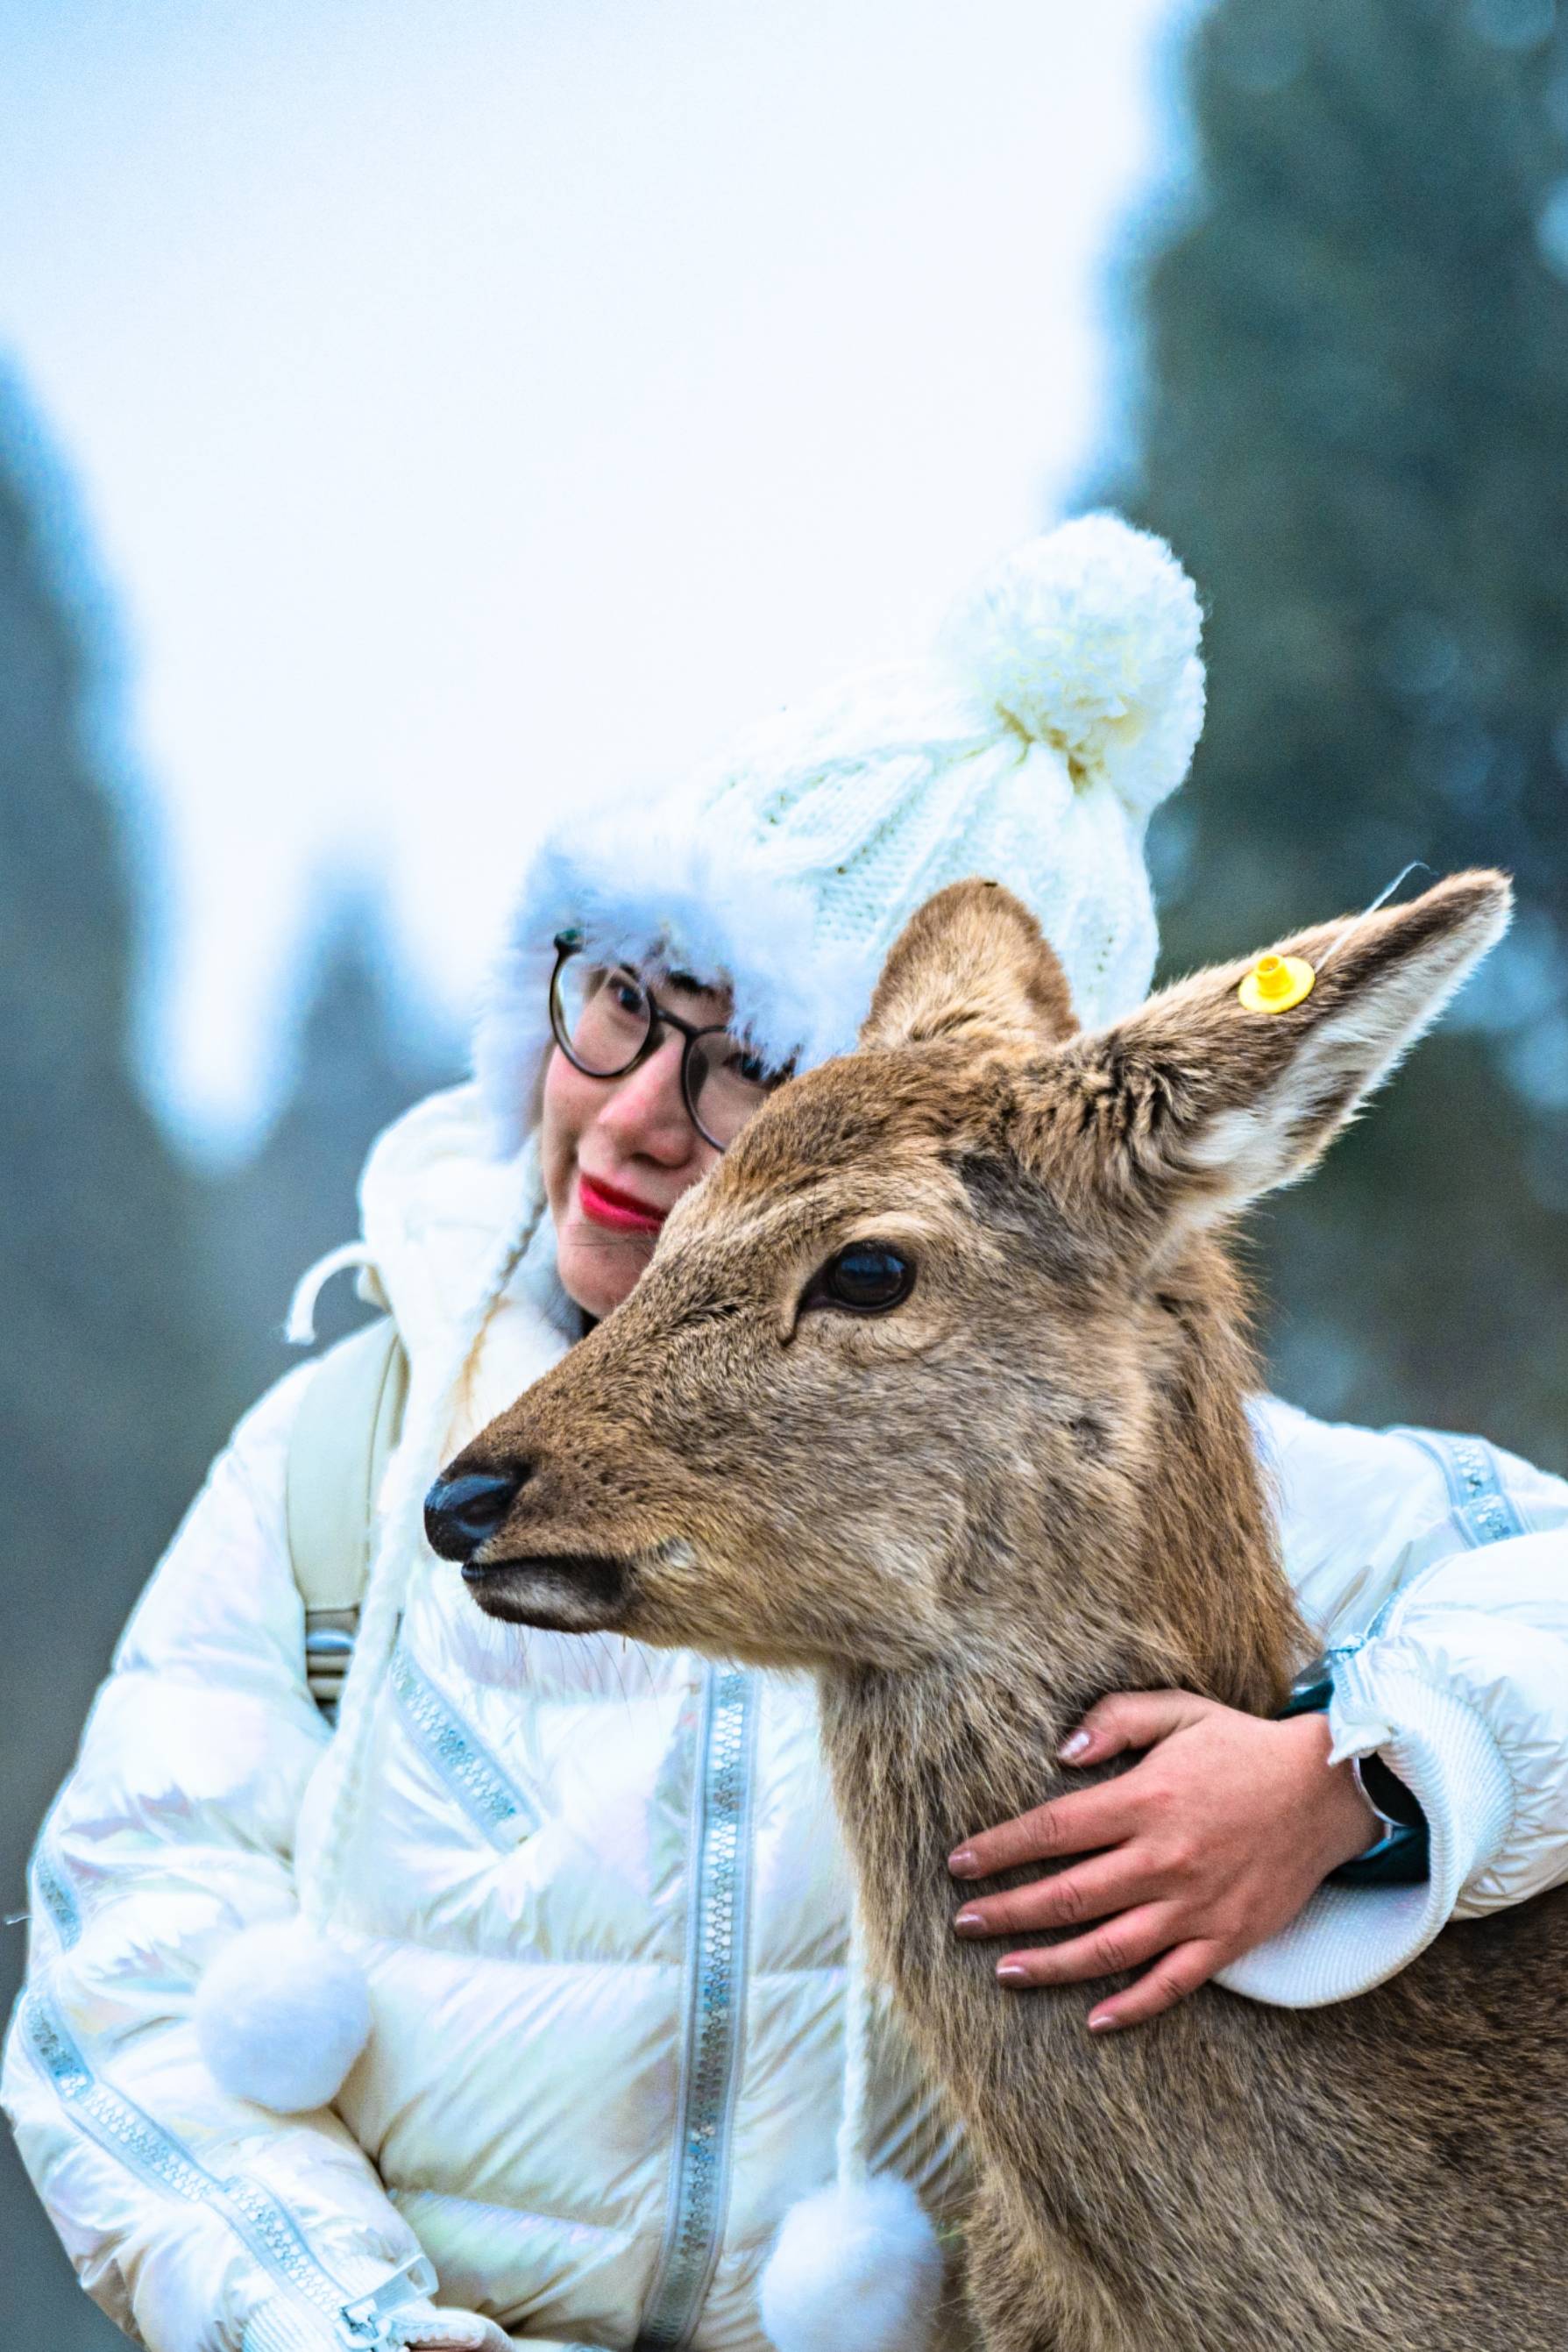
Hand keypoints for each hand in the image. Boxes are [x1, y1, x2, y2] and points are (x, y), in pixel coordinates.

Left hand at [947, 1690, 1378, 2031]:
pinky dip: (1133, 2007)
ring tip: (1004, 1972)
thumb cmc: (1242, 1746)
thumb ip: (1115, 1720)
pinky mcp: (1229, 1938)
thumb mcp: (1178, 1709)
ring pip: (1108, 1948)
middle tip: (964, 1924)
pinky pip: (1173, 1983)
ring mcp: (1197, 1905)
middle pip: (1068, 1895)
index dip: (1000, 1850)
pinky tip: (1094, 2019)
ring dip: (1050, 1964)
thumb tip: (1061, 1751)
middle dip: (1007, 1912)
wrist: (1328, 1789)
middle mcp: (1164, 1859)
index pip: (1053, 1830)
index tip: (959, 1864)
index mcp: (1145, 1800)